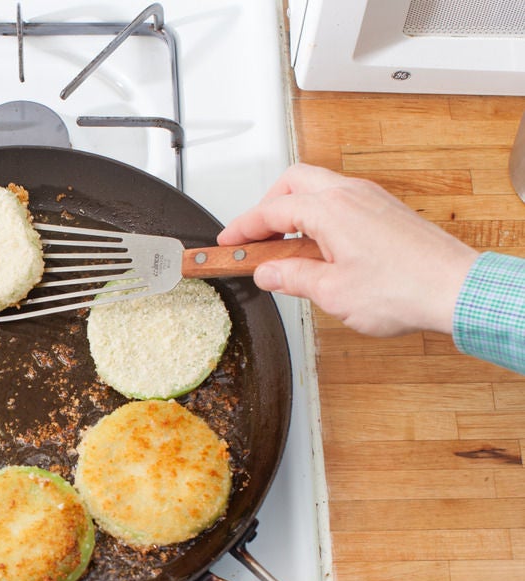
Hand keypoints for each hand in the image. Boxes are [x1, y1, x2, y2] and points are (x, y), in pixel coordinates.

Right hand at [217, 163, 478, 336]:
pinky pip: (340, 200)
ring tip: (285, 246)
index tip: (228, 242)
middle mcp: (349, 194)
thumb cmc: (404, 288)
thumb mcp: (331, 292)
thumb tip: (269, 272)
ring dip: (294, 209)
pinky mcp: (385, 210)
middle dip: (266, 206)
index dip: (243, 227)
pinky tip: (320, 246)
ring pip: (317, 187)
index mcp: (329, 209)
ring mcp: (370, 199)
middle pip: (292, 183)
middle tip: (255, 237)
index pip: (270, 210)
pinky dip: (319, 215)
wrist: (456, 289)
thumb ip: (292, 277)